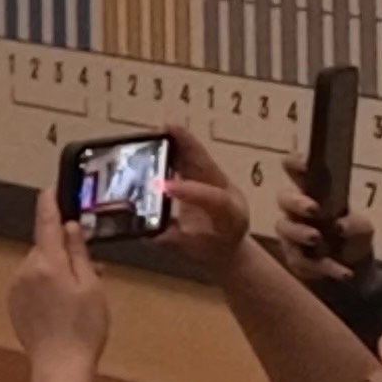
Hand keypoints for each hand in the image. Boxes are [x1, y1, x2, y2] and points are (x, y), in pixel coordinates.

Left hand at [10, 188, 108, 381]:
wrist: (59, 365)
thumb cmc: (83, 328)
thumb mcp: (91, 287)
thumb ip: (79, 253)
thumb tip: (70, 226)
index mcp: (46, 262)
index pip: (46, 223)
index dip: (49, 204)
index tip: (51, 189)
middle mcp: (25, 268)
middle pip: (45, 247)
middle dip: (64, 252)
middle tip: (92, 269)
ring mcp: (16, 285)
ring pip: (39, 266)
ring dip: (57, 271)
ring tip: (80, 295)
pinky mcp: (13, 301)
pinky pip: (31, 282)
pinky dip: (46, 285)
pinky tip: (62, 306)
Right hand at [161, 124, 253, 277]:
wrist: (228, 248)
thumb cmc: (211, 251)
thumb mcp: (194, 253)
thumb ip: (175, 242)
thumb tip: (151, 234)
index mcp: (230, 216)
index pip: (215, 199)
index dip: (192, 191)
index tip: (166, 187)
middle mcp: (227, 194)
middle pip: (210, 168)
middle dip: (190, 148)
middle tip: (168, 131)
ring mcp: (219, 183)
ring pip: (201, 158)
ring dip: (182, 142)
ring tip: (164, 128)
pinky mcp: (208, 176)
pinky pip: (194, 158)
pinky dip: (178, 146)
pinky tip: (162, 135)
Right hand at [277, 160, 378, 282]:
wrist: (355, 274)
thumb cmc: (352, 239)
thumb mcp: (363, 229)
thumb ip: (356, 224)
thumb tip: (340, 226)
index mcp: (312, 193)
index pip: (296, 170)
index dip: (295, 163)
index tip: (302, 164)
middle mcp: (296, 211)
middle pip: (284, 198)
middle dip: (296, 202)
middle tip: (313, 209)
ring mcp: (291, 234)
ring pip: (284, 228)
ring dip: (300, 232)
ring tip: (317, 238)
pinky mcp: (294, 259)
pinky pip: (302, 261)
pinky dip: (324, 267)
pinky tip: (343, 272)